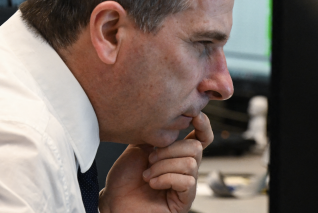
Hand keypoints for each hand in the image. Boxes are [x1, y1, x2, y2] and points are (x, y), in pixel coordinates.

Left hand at [98, 113, 212, 212]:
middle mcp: (184, 169)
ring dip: (164, 166)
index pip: (201, 137)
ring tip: (148, 174)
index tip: (195, 116)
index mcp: (177, 154)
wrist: (114, 201)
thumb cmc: (124, 178)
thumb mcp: (140, 147)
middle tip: (150, 159)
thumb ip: (158, 133)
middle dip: (171, 150)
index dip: (203, 125)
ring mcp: (186, 186)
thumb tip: (172, 119)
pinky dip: (166, 179)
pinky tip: (153, 183)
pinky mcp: (184, 201)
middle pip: (196, 147)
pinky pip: (187, 182)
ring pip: (190, 164)